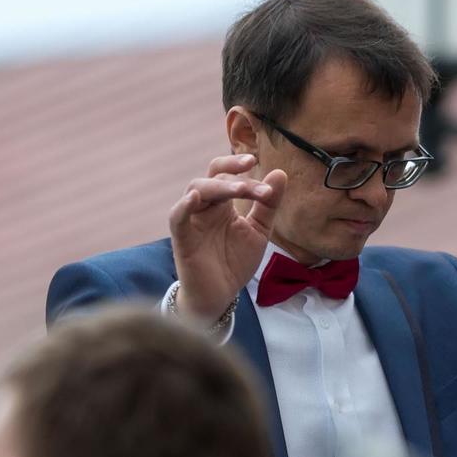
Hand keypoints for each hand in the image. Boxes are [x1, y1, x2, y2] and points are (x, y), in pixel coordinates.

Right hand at [167, 154, 285, 321]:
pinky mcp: (182, 239)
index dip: (240, 167)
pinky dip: (183, 206)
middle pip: (212, 177)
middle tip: (253, 172)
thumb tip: (280, 173)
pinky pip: (177, 218)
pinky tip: (195, 198)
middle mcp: (205, 207)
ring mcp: (192, 221)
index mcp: (222, 203)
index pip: (227, 175)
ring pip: (196, 190)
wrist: (221, 295)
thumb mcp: (259, 230)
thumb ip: (268, 204)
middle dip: (232, 173)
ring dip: (219, 187)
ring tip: (240, 189)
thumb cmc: (235, 261)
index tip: (259, 162)